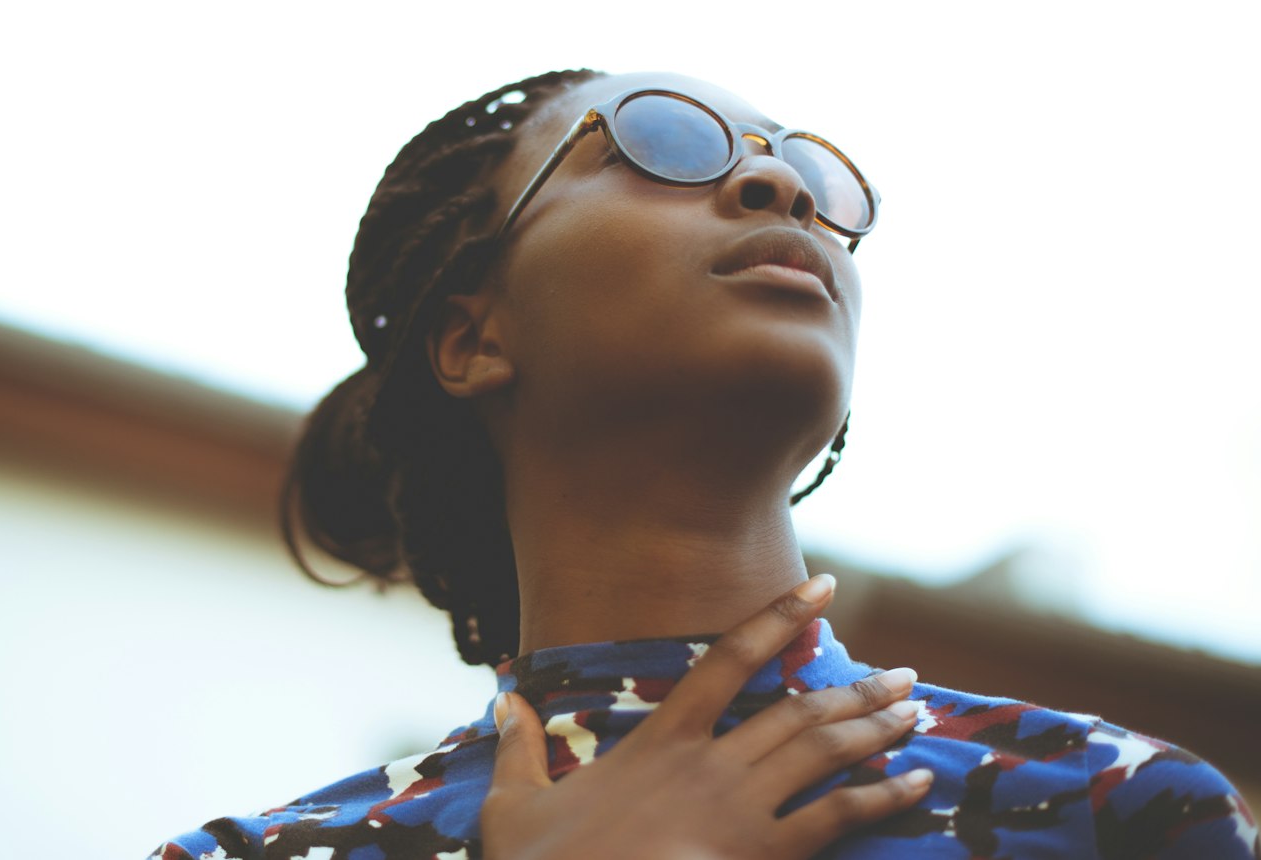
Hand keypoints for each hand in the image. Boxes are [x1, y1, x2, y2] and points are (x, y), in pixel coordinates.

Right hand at [480, 576, 931, 859]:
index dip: (778, 618)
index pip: (728, 659)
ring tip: (916, 713)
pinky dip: (882, 797)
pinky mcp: (759, 857)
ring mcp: (739, 812)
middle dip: (858, 688)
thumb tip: (504, 700)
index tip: (823, 588)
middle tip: (906, 675)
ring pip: (824, 754)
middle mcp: (709, 765)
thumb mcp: (513, 806)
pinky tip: (916, 784)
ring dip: (876, 730)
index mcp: (659, 741)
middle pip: (799, 709)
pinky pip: (836, 819)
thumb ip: (518, 747)